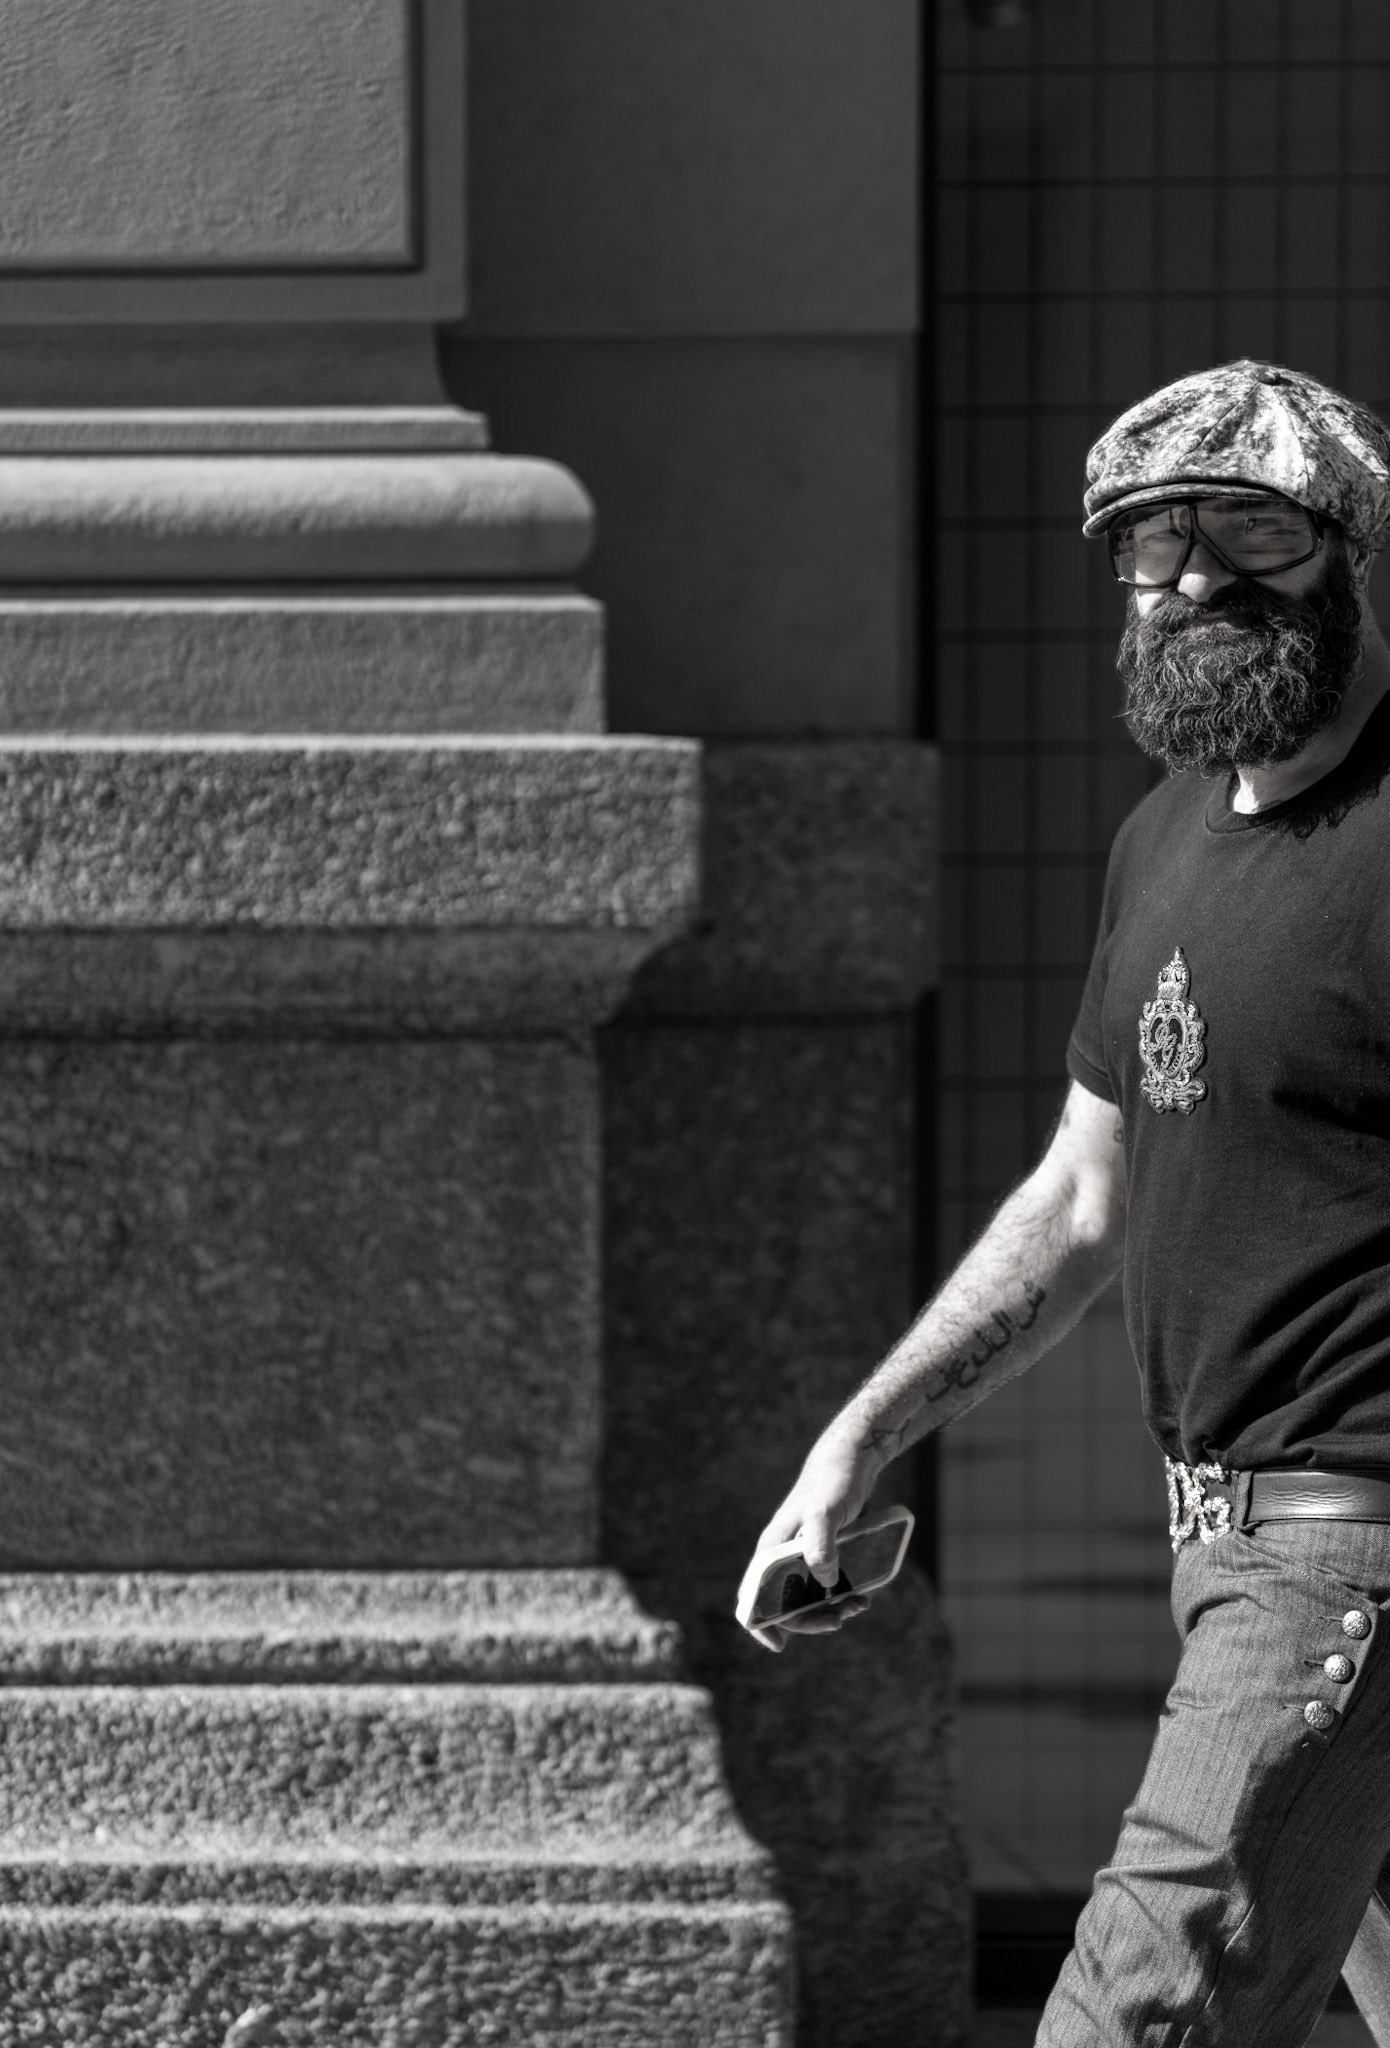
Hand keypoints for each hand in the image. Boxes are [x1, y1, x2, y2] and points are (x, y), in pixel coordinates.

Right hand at [740, 1436, 877, 1652]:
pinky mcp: (824, 1553)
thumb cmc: (833, 1482)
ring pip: (808, 1598)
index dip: (760, 1625)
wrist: (852, 1461)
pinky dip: (842, 1597)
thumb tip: (825, 1583)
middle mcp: (783, 1556)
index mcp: (773, 1550)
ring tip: (858, 1606)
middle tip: (838, 1622)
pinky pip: (827, 1586)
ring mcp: (804, 1556)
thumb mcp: (826, 1511)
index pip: (752, 1596)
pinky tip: (862, 1596)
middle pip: (785, 1606)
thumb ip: (821, 1544)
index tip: (780, 1645)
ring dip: (830, 1610)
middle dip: (810, 1621)